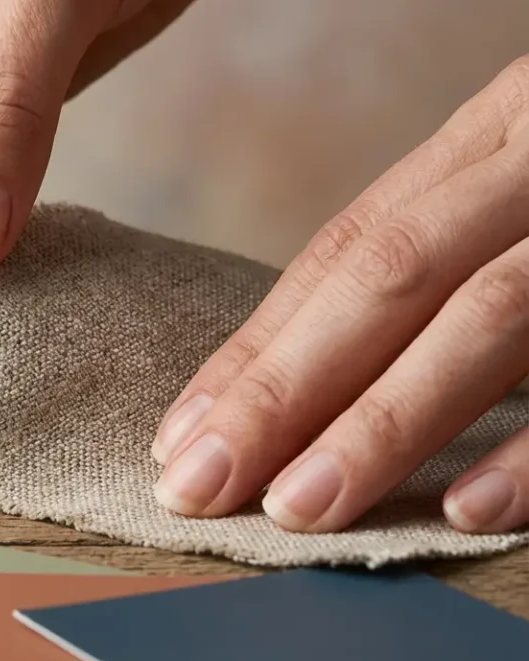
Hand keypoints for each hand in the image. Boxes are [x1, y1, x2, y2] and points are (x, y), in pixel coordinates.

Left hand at [150, 56, 528, 534]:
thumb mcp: (524, 182)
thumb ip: (448, 249)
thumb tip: (313, 370)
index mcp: (499, 136)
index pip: (345, 248)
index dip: (257, 345)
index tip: (182, 433)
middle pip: (390, 275)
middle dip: (281, 389)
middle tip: (198, 484)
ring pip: (492, 315)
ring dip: (386, 424)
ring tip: (300, 508)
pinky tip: (471, 507)